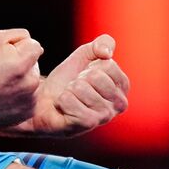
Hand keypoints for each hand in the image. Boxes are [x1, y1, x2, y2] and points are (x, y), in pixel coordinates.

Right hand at [0, 28, 42, 128]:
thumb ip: (18, 35)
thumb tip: (31, 40)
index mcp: (22, 64)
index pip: (36, 46)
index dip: (21, 47)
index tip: (7, 55)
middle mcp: (30, 83)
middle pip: (35, 65)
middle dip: (22, 65)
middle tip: (1, 72)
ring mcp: (29, 101)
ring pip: (33, 82)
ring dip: (23, 81)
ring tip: (1, 85)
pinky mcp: (27, 113)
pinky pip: (30, 98)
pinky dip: (20, 97)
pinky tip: (4, 97)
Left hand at [15, 33, 130, 137]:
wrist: (46, 98)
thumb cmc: (68, 79)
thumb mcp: (85, 54)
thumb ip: (102, 44)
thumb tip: (107, 53)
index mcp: (122, 86)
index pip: (108, 66)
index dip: (90, 66)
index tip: (85, 75)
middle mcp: (119, 104)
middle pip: (96, 77)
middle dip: (79, 78)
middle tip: (75, 88)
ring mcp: (104, 116)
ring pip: (81, 88)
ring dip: (69, 90)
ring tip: (70, 98)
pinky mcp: (87, 125)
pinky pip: (70, 101)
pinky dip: (62, 100)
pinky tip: (64, 108)